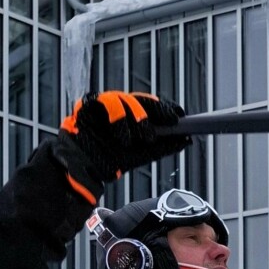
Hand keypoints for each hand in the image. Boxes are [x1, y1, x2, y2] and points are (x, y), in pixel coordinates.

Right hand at [51, 91, 184, 200]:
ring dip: (139, 117)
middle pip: (140, 99)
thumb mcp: (140, 154)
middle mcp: (116, 108)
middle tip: (172, 120)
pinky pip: (107, 102)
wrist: (82, 170)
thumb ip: (161, 146)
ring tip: (145, 136)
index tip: (180, 115)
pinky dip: (119, 119)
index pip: (149, 105)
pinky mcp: (88, 104)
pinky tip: (124, 137)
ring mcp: (102, 105)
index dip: (165, 108)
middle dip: (158, 109)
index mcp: (129, 116)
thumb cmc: (109, 161)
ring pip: (125, 99)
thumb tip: (186, 139)